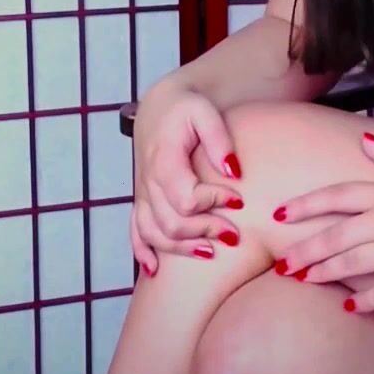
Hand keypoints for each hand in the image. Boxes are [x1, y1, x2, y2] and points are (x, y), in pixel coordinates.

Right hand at [130, 87, 244, 275]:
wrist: (161, 103)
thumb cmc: (185, 106)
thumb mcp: (205, 112)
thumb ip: (219, 140)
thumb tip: (234, 172)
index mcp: (163, 161)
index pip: (186, 199)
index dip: (214, 204)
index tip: (239, 199)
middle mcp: (148, 182)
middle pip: (171, 223)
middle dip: (204, 232)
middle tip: (234, 233)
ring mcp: (142, 193)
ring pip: (153, 233)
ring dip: (180, 248)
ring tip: (210, 252)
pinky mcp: (141, 199)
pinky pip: (135, 231)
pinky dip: (143, 252)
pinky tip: (155, 270)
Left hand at [272, 132, 373, 313]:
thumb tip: (364, 140)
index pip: (336, 197)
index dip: (305, 205)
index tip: (279, 214)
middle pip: (335, 236)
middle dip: (305, 250)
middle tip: (284, 263)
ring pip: (352, 264)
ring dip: (325, 273)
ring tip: (304, 280)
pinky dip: (366, 302)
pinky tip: (350, 308)